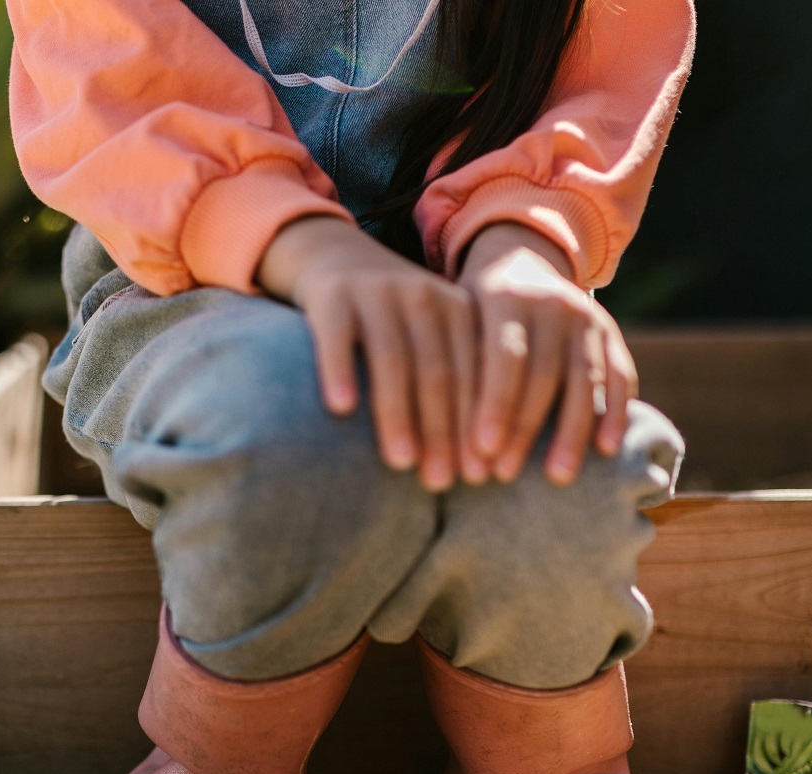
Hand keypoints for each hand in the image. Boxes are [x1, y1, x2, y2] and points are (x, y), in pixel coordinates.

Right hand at [258, 215, 474, 491]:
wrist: (333, 255)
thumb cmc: (391, 319)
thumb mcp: (432, 335)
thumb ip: (456, 380)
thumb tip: (480, 465)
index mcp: (457, 309)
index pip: (473, 375)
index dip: (476, 427)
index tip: (476, 476)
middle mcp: (421, 296)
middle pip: (437, 371)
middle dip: (442, 431)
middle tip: (440, 482)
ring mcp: (375, 293)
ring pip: (392, 359)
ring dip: (398, 414)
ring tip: (400, 462)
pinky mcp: (331, 295)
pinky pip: (337, 336)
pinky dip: (340, 370)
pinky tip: (341, 408)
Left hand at [458, 222, 637, 484]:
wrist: (522, 260)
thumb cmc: (473, 310)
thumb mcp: (456, 316)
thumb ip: (449, 360)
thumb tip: (422, 432)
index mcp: (505, 295)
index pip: (503, 355)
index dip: (494, 403)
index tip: (481, 450)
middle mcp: (551, 303)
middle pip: (542, 374)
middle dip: (524, 428)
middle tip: (503, 475)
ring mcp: (586, 317)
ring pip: (584, 379)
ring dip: (571, 432)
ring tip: (557, 478)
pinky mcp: (610, 334)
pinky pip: (621, 375)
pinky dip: (617, 412)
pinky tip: (605, 449)